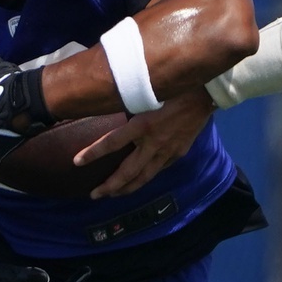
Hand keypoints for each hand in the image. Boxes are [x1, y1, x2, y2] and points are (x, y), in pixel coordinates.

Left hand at [77, 88, 213, 198]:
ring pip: (144, 177)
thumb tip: (106, 99)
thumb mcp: (146, 93)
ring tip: (113, 194)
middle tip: (95, 194)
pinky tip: (139, 181)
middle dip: (110, 186)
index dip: (93, 153)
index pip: (112, 143)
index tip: (77, 162)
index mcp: (143, 125)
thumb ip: (129, 102)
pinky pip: (158, 169)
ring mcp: (167, 151)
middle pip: (128, 172)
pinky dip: (146, 177)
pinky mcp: (178, 152)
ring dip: (127, 188)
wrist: (204, 94)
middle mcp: (153, 142)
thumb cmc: (173, 87)